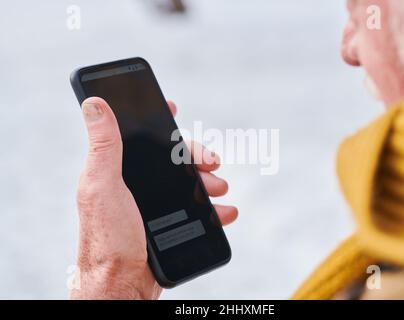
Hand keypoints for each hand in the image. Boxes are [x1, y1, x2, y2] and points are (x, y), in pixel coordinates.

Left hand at [70, 97, 237, 299]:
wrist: (122, 284)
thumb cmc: (106, 237)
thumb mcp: (103, 186)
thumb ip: (103, 146)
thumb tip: (94, 104)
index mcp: (120, 171)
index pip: (139, 137)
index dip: (156, 119)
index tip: (171, 105)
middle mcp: (137, 185)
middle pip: (173, 159)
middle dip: (196, 156)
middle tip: (212, 162)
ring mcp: (155, 205)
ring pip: (190, 183)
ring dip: (210, 182)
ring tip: (221, 188)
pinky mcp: (170, 224)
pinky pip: (198, 211)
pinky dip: (214, 209)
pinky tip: (226, 211)